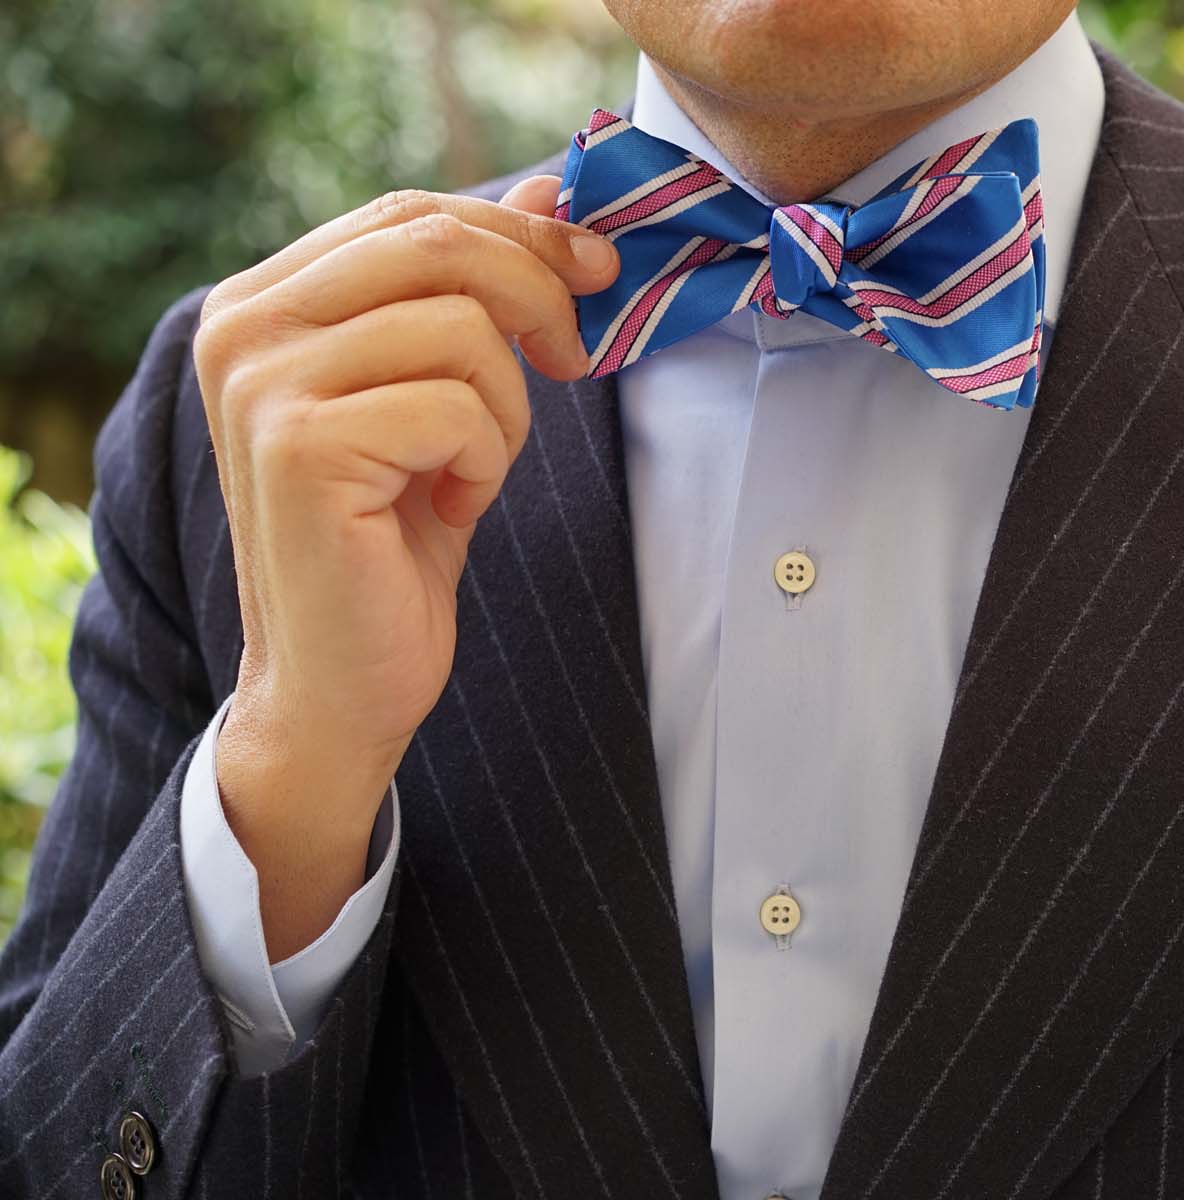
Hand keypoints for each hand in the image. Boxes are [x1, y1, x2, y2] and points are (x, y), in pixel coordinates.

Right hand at [193, 175, 615, 958]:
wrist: (340, 681)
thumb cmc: (393, 541)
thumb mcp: (444, 396)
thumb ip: (476, 293)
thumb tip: (552, 194)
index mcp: (262, 300)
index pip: (409, 212)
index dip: (519, 232)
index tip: (594, 270)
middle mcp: (241, 325)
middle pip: (438, 242)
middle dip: (538, 295)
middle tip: (573, 360)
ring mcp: (261, 383)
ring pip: (460, 324)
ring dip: (507, 407)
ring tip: (472, 470)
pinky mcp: (301, 445)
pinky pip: (457, 404)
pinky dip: (486, 462)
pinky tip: (449, 509)